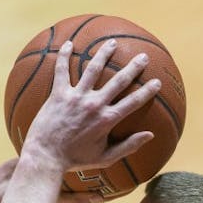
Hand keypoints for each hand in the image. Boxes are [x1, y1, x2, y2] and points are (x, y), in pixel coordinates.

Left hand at [22, 39, 161, 174]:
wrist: (46, 157)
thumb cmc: (74, 160)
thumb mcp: (104, 158)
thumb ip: (127, 146)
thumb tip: (150, 136)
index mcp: (107, 120)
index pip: (133, 102)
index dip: (147, 91)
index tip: (157, 82)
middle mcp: (94, 104)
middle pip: (118, 81)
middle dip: (133, 67)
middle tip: (143, 57)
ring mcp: (76, 97)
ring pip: (93, 69)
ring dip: (104, 54)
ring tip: (112, 43)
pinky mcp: (59, 94)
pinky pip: (61, 70)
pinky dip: (63, 56)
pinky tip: (68, 43)